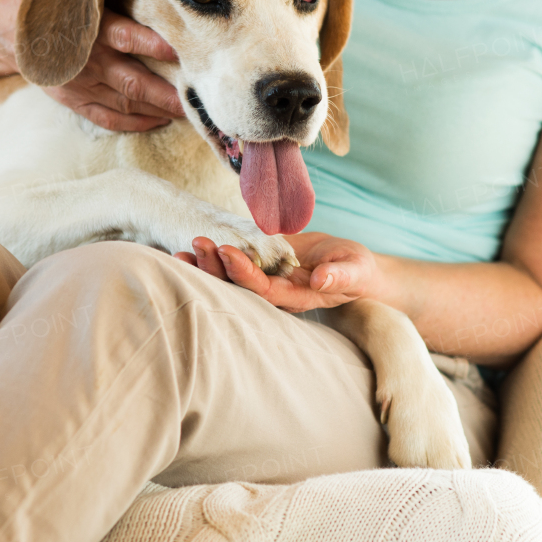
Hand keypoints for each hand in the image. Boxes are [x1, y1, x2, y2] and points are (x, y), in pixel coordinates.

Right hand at [43, 11, 186, 130]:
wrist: (10, 28)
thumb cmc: (61, 6)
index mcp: (87, 27)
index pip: (123, 35)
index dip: (151, 44)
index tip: (177, 50)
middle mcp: (85, 59)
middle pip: (132, 80)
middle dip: (166, 93)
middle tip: (196, 98)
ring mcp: (78, 84)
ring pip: (125, 102)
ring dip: (158, 109)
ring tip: (186, 111)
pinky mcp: (72, 100)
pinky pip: (107, 118)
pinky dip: (134, 122)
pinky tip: (159, 121)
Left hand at [176, 232, 382, 312]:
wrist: (351, 267)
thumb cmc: (356, 270)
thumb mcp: (355, 270)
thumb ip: (340, 276)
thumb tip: (320, 278)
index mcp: (296, 296)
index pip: (264, 289)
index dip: (244, 273)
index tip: (227, 251)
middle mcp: (275, 292)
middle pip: (239, 286)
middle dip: (216, 268)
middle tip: (197, 245)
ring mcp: (267, 279)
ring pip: (231, 278)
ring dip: (208, 265)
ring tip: (185, 250)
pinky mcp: (263, 265)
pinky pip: (235, 262)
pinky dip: (214, 256)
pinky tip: (193, 247)